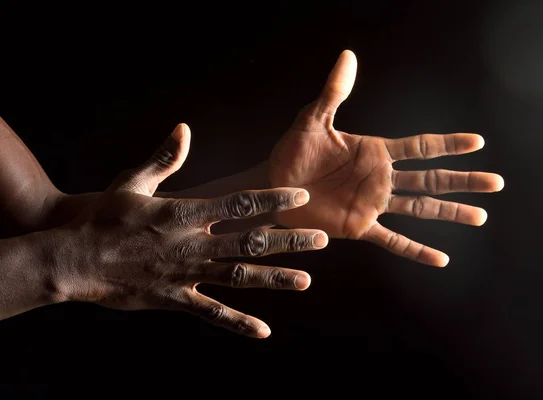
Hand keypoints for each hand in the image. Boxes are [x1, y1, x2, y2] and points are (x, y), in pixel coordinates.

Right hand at [57, 124, 327, 337]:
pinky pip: (212, 313)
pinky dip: (238, 323)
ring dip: (274, 278)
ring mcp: (186, 274)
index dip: (272, 201)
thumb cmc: (103, 218)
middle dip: (288, 240)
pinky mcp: (175, 299)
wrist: (75, 260)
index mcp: (184, 213)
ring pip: (239, 276)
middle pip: (250, 241)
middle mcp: (192, 244)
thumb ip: (164, 158)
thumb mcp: (131, 182)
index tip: (300, 198)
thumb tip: (184, 128)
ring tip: (306, 281)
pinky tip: (263, 331)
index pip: (238, 204)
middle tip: (322, 239)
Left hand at [270, 50, 503, 266]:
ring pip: (420, 209)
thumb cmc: (293, 152)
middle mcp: (380, 179)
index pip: (420, 147)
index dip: (448, 144)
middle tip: (496, 183)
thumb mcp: (313, 119)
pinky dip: (415, 250)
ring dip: (450, 213)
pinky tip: (441, 260)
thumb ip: (334, 92)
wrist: (273, 186)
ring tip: (480, 216)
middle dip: (463, 180)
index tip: (478, 142)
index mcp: (374, 152)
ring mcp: (373, 204)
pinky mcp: (359, 226)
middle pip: (431, 179)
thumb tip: (348, 56)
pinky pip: (392, 240)